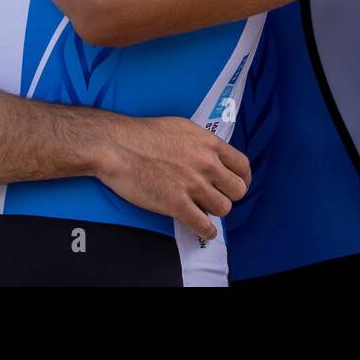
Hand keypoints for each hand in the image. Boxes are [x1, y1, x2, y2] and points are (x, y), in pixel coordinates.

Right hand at [95, 115, 250, 239]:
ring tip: (204, 210)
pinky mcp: (177, 204)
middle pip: (237, 190)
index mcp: (208, 143)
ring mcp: (193, 185)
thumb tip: (212, 155)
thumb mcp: (181, 128)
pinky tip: (204, 230)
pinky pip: (204, 226)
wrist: (117, 145)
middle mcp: (206, 163)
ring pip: (223, 208)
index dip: (242, 178)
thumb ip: (201, 143)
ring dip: (215, 212)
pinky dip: (207, 231)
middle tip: (217, 197)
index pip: (242, 165)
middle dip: (229, 196)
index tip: (237, 184)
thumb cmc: (143, 134)